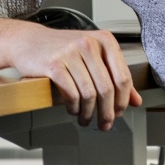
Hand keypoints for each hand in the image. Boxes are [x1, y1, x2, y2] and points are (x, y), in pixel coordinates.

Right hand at [0, 17, 141, 129]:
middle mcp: (89, 44)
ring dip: (89, 113)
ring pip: (89, 94)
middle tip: (105, 124)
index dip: (123, 101)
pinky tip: (73, 110)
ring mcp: (71, 53)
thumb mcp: (93, 57)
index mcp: (105, 40)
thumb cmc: (62, 49)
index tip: (119, 113)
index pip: (123, 77)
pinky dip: (74, 107)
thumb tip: (136, 100)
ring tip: (86, 120)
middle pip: (107, 89)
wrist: (28, 41)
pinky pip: (71, 94)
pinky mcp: (53, 64)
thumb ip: (115, 76)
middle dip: (107, 113)